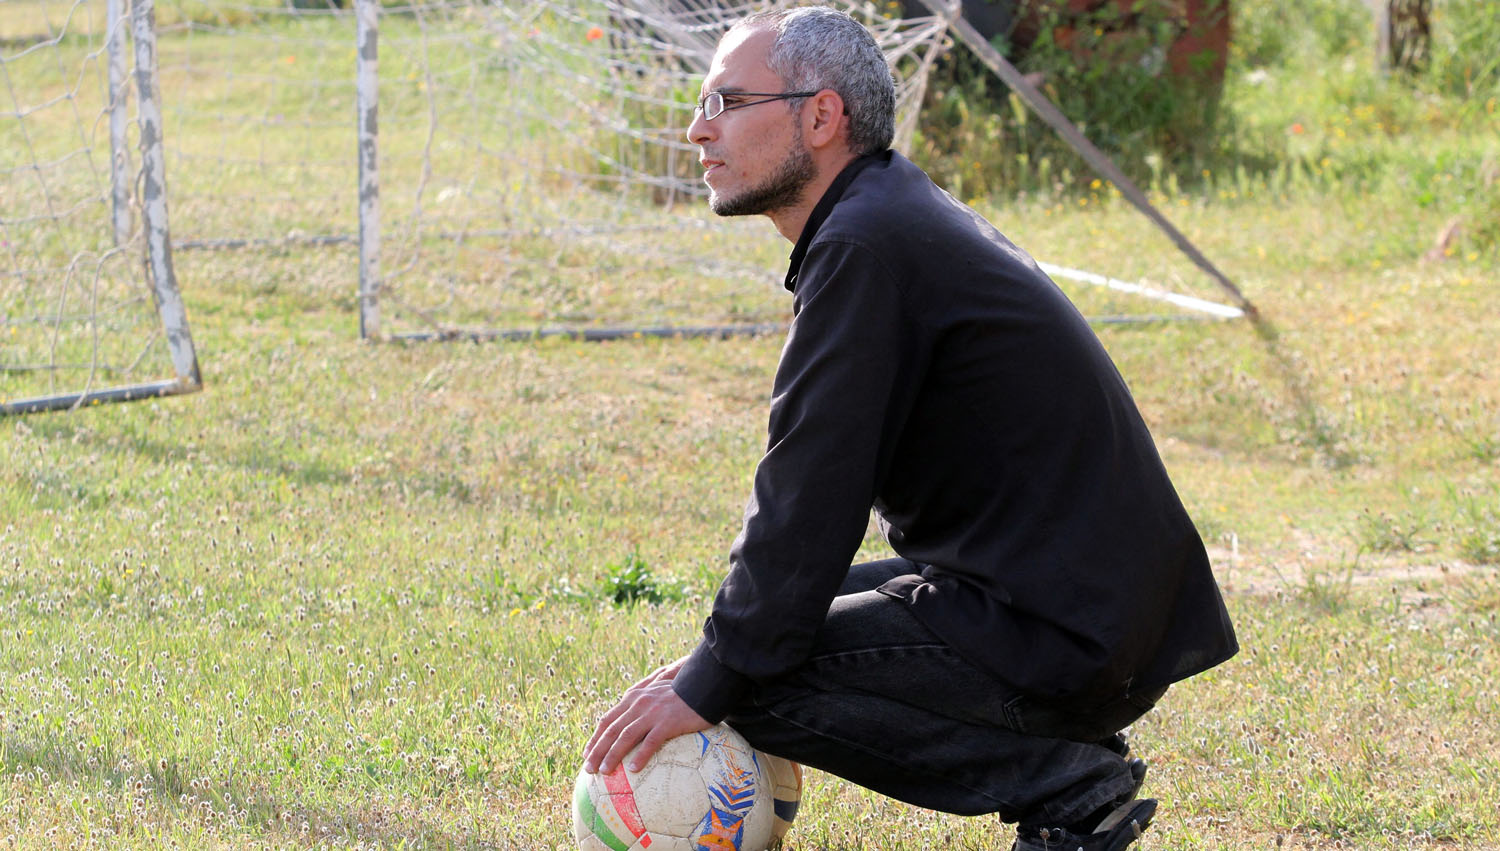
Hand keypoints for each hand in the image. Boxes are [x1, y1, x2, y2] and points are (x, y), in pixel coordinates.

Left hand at [583, 656, 710, 774]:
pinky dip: (640, 756)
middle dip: (597, 750)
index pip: (607, 719)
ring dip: (612, 755)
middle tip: (588, 769)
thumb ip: (642, 705)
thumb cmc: (682, 695)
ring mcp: (652, 713)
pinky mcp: (668, 722)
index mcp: (633, 698)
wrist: (704, 686)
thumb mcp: (656, 694)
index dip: (595, 737)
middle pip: (611, 730)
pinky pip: (650, 742)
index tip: (587, 753)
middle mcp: (638, 704)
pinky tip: (633, 769)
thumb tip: (631, 724)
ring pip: (625, 736)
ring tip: (604, 772)